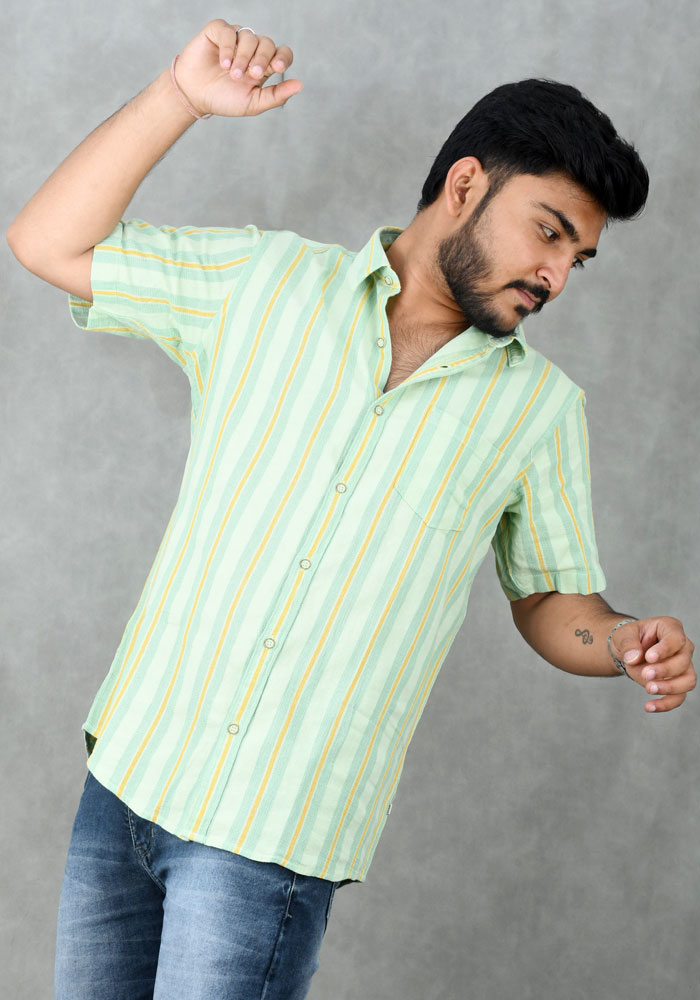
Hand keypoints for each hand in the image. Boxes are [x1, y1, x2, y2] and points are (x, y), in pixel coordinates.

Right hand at [174, 19, 302, 117]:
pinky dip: (228, 47)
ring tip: (233, 74)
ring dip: (243, 57)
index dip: (283, 57)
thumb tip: (300, 85)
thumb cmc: (224, 100)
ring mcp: (235, 38)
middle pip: (267, 43)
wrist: (195, 96)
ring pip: (249, 37)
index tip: (278, 67)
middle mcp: (252, 49)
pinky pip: (229, 31)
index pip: (282, 53)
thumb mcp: (253, 103)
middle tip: (252, 75)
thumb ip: (276, 95)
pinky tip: (224, 63)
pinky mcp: (218, 31)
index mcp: (264, 65)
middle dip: (262, 59)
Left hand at [611, 617, 695, 712]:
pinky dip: (665, 704)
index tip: (649, 657)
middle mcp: (683, 647)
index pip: (676, 639)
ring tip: (648, 689)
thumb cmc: (630, 639)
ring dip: (669, 688)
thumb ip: (628, 644)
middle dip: (664, 670)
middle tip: (645, 674)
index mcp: (670, 628)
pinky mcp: (678, 683)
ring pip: (688, 680)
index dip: (665, 650)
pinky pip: (679, 697)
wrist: (629, 652)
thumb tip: (634, 658)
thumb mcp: (624, 635)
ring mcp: (684, 666)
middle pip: (683, 661)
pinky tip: (649, 706)